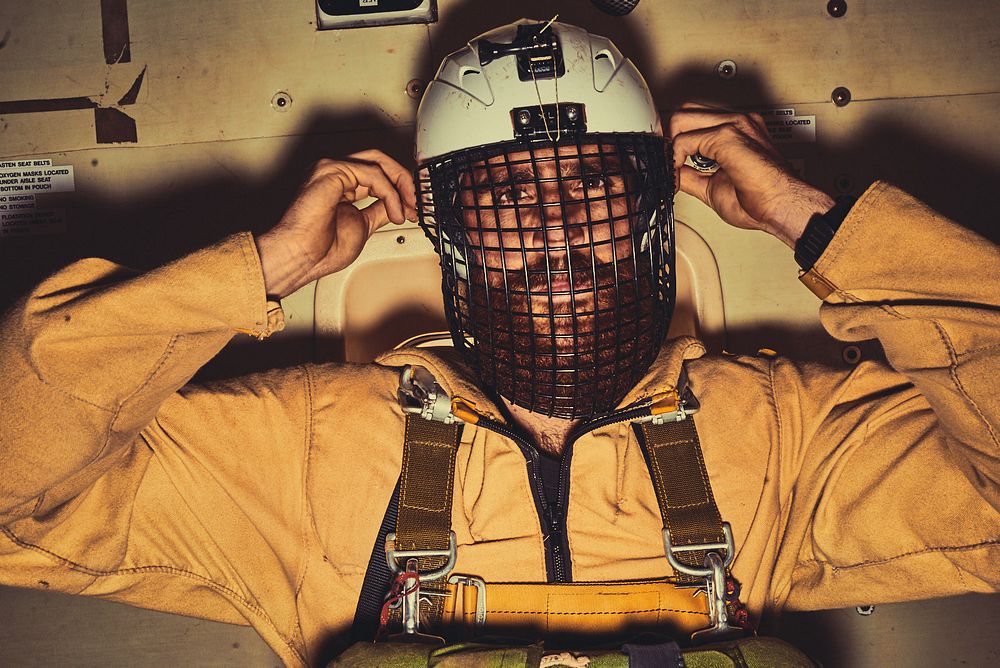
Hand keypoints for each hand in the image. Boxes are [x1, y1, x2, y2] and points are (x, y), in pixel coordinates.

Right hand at [255, 150, 417, 297]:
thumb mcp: (363, 225)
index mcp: (338, 184)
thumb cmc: (320, 249)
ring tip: (407, 209)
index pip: (376, 172)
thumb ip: (379, 210)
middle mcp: (333, 172)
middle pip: (378, 160)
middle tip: (417, 201)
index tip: (414, 205)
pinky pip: (372, 174)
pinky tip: (394, 211)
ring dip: (400, 186)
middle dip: (403, 180)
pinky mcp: (332, 170)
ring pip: (377, 162)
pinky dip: (390, 193)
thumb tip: (397, 206)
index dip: (399, 186)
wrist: (301, 257)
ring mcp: (331, 168)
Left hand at [668, 103, 833, 247]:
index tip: (671, 162)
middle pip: (686, 111)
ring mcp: (734, 124)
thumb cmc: (761, 200)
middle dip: (670, 137)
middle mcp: (737, 121)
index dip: (677, 139)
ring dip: (671, 145)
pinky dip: (675, 158)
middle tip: (668, 163)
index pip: (696, 120)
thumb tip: (672, 172)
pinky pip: (685, 140)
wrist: (782, 206)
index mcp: (738, 130)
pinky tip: (678, 173)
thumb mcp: (714, 186)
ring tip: (673, 169)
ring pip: (682, 118)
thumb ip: (691, 175)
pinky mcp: (727, 135)